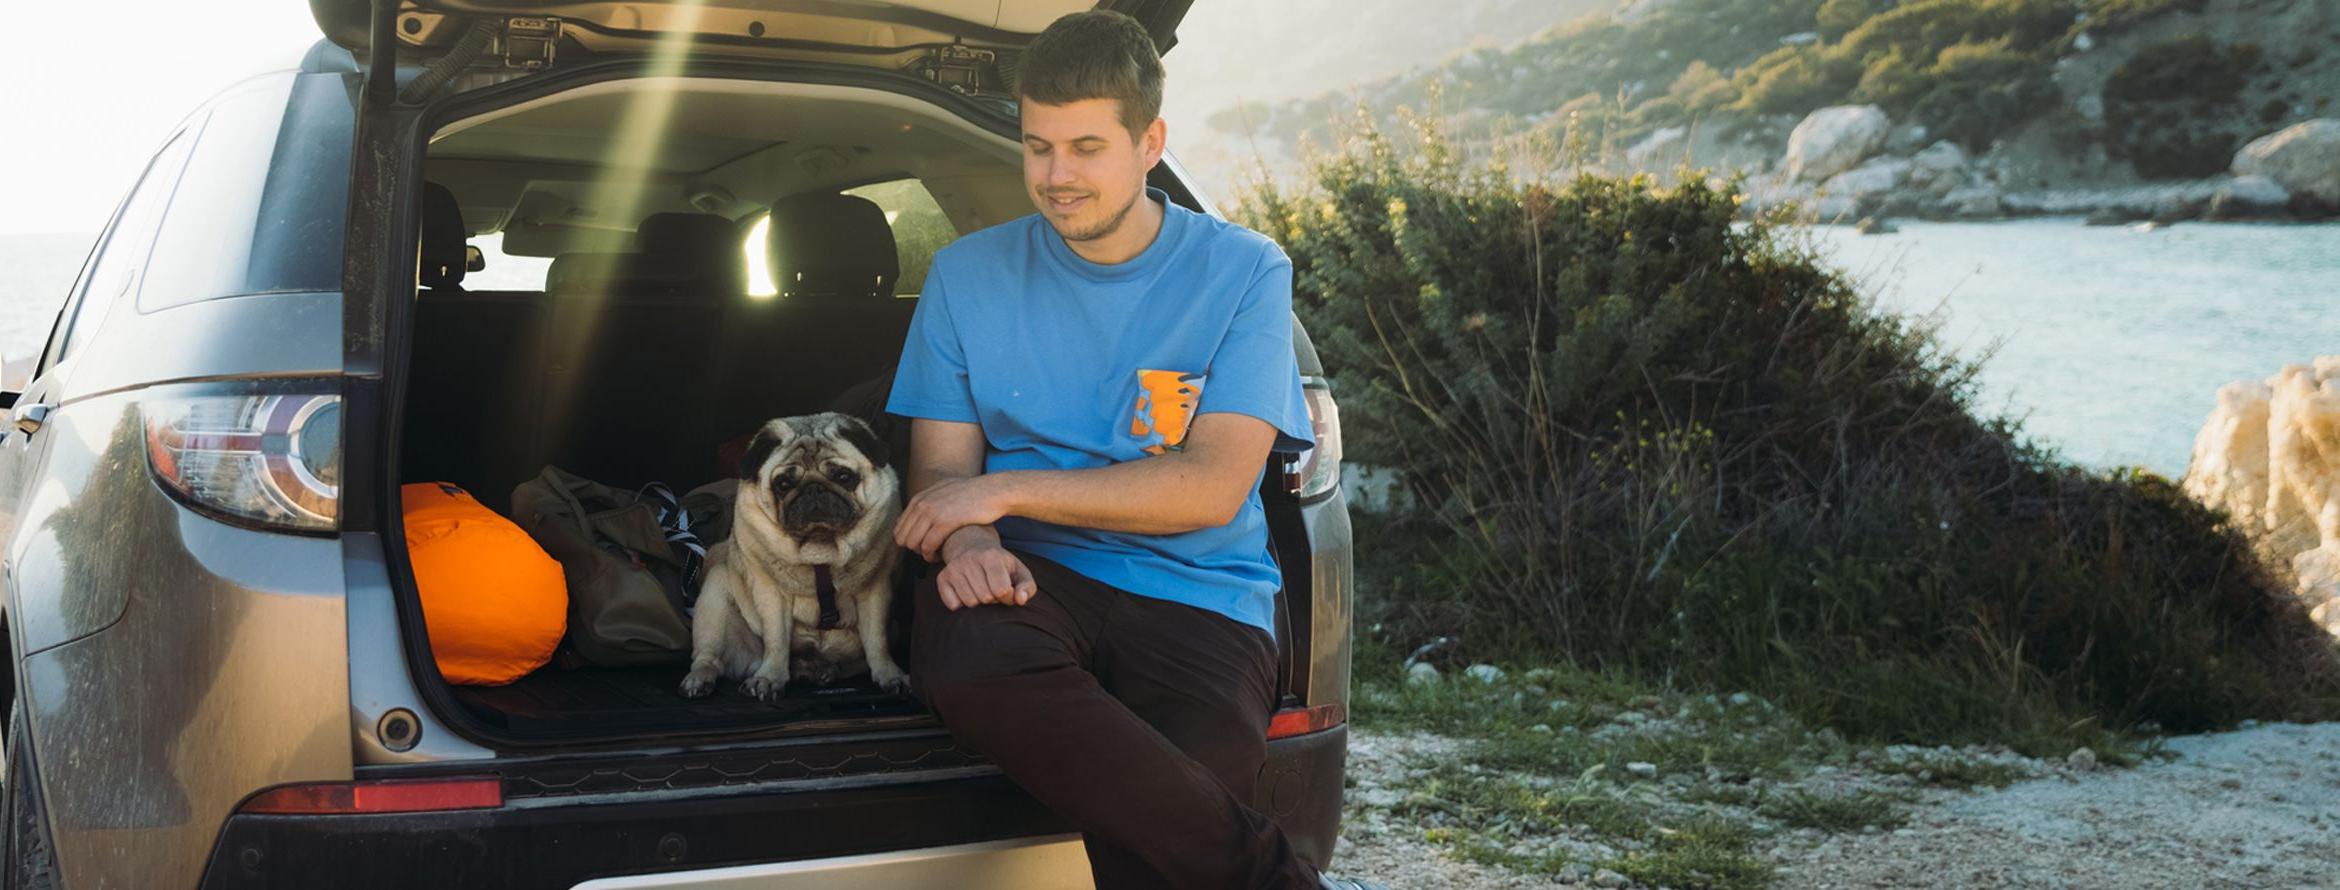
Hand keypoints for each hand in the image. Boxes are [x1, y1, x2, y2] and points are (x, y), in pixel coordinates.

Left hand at [896, 474, 1013, 559]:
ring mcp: (932, 512)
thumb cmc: (972, 494)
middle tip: (929, 551)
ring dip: (923, 554)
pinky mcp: (945, 522)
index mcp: (919, 498)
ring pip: (913, 544)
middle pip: (903, 538)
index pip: (900, 527)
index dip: (910, 541)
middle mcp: (922, 504)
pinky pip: (928, 546)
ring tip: (935, 555)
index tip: (923, 545)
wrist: (993, 491)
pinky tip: (942, 555)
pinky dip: (932, 555)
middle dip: (914, 549)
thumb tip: (918, 512)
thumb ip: (929, 500)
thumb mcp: (945, 490)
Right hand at [934, 542, 1036, 610]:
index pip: (1001, 590)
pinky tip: (967, 591)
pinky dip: (962, 604)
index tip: (1008, 591)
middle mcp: (970, 559)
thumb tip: (1019, 600)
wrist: (972, 546)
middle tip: (993, 589)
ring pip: (969, 603)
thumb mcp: (1019, 571)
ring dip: (978, 602)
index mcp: (992, 556)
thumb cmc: (1001, 565)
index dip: (1007, 596)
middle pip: (985, 598)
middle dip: (993, 599)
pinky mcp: (942, 577)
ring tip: (981, 589)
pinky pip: (953, 605)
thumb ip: (1027, 587)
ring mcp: (954, 568)